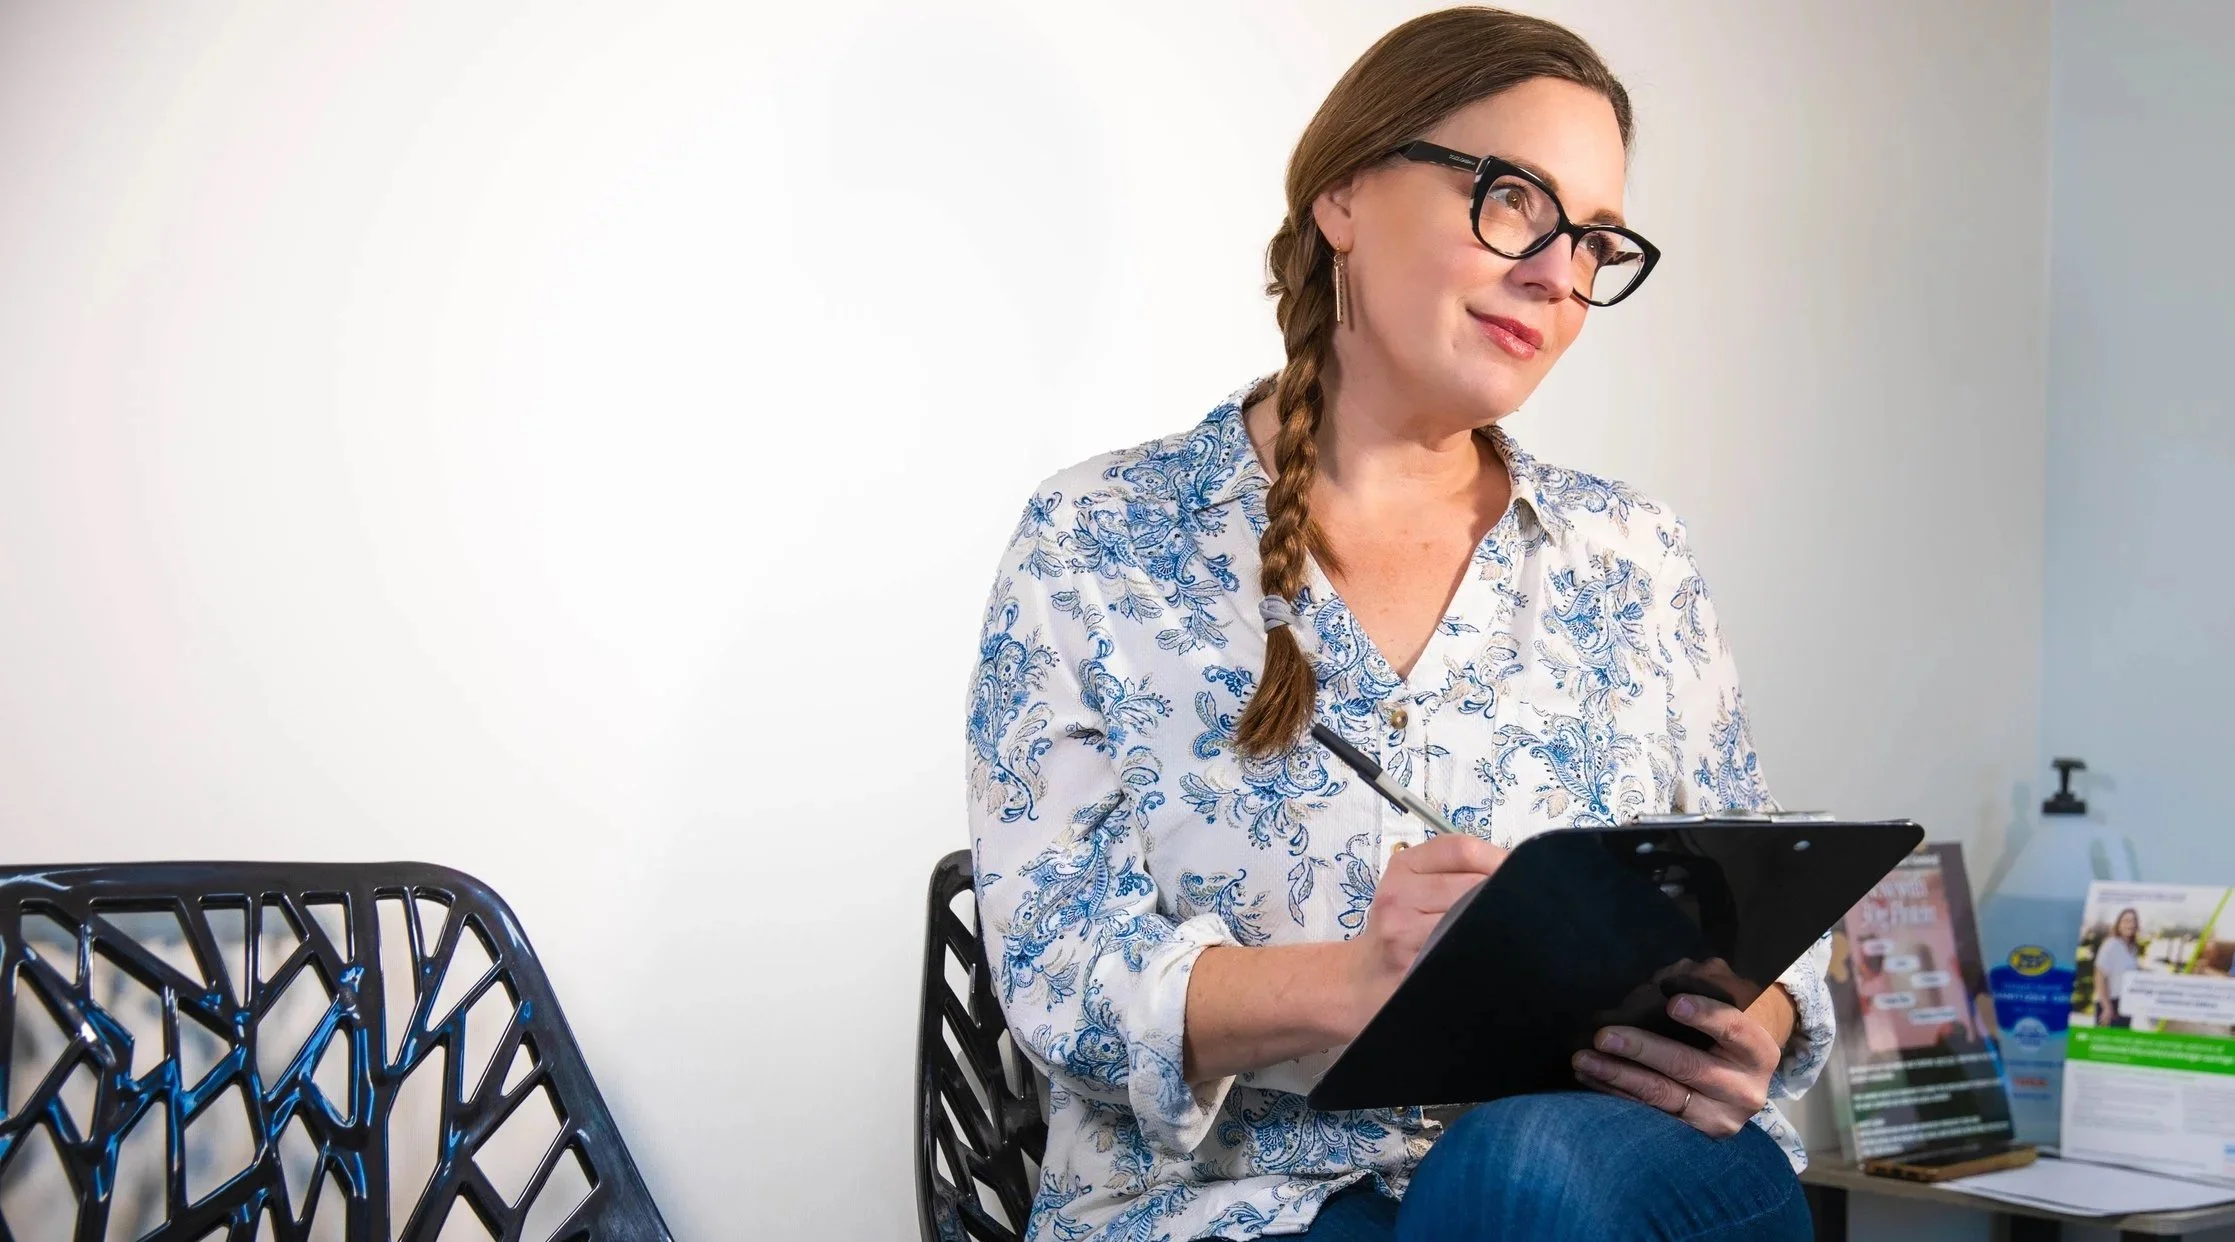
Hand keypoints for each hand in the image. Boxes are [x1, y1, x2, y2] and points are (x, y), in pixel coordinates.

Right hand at [1340, 833, 1505, 1032]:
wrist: (1360, 978)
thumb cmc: (1397, 928)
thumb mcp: (1411, 885)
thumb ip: (1454, 870)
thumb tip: (1513, 868)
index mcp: (1403, 866)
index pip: (1461, 849)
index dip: (1498, 859)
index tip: (1518, 873)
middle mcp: (1399, 895)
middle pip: (1472, 884)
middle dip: (1504, 893)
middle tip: (1519, 906)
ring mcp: (1403, 934)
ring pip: (1470, 918)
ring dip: (1495, 924)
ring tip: (1500, 931)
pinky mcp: (1413, 967)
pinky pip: (1463, 951)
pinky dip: (1481, 949)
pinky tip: (1483, 951)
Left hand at [1572, 991, 1781, 1137]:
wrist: (1740, 1083)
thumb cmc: (1721, 1034)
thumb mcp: (1724, 1009)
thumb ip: (1698, 989)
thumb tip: (1659, 982)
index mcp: (1758, 1051)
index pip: (1734, 1029)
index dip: (1705, 1015)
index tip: (1672, 1003)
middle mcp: (1745, 1090)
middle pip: (1689, 1066)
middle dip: (1641, 1048)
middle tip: (1603, 1035)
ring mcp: (1719, 1119)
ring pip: (1663, 1096)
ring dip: (1617, 1076)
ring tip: (1583, 1059)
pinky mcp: (1694, 1137)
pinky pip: (1649, 1116)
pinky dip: (1616, 1095)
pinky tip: (1590, 1078)